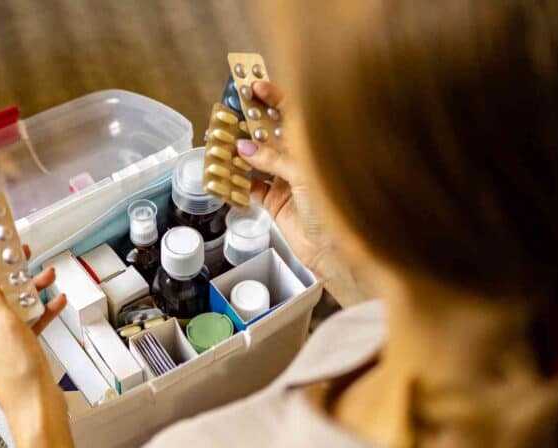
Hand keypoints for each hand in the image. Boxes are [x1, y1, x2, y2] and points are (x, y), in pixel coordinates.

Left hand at [0, 245, 66, 412]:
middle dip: (3, 276)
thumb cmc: (17, 377)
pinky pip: (23, 324)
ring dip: (26, 292)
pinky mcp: (14, 351)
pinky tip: (54, 301)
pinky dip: (37, 312)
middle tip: (13, 256)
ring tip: (43, 275)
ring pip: (7, 309)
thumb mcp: (4, 325)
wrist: (39, 408)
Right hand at [236, 80, 331, 270]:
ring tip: (221, 141)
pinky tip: (225, 172)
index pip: (292, 113)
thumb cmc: (335, 206)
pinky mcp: (274, 201)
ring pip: (257, 159)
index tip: (254, 87)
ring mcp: (285, 179)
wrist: (336, 250)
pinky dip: (237, 180)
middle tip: (229, 114)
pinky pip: (250, 186)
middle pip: (270, 133)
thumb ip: (274, 159)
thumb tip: (245, 148)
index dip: (273, 97)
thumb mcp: (305, 175)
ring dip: (239, 152)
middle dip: (250, 123)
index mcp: (314, 145)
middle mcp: (299, 159)